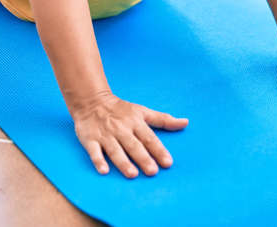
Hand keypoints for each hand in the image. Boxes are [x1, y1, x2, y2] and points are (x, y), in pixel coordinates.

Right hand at [71, 92, 187, 177]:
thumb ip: (163, 120)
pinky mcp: (90, 139)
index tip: (168, 163)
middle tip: (153, 171)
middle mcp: (122, 129)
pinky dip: (98, 160)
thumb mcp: (143, 111)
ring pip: (115, 150)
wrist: (92, 101)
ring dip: (123, 162)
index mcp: (135, 122)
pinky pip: (94, 151)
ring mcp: (106, 135)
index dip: (159, 150)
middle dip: (143, 158)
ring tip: (133, 174)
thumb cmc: (121, 109)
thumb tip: (185, 122)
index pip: (150, 138)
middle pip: (134, 146)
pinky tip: (104, 171)